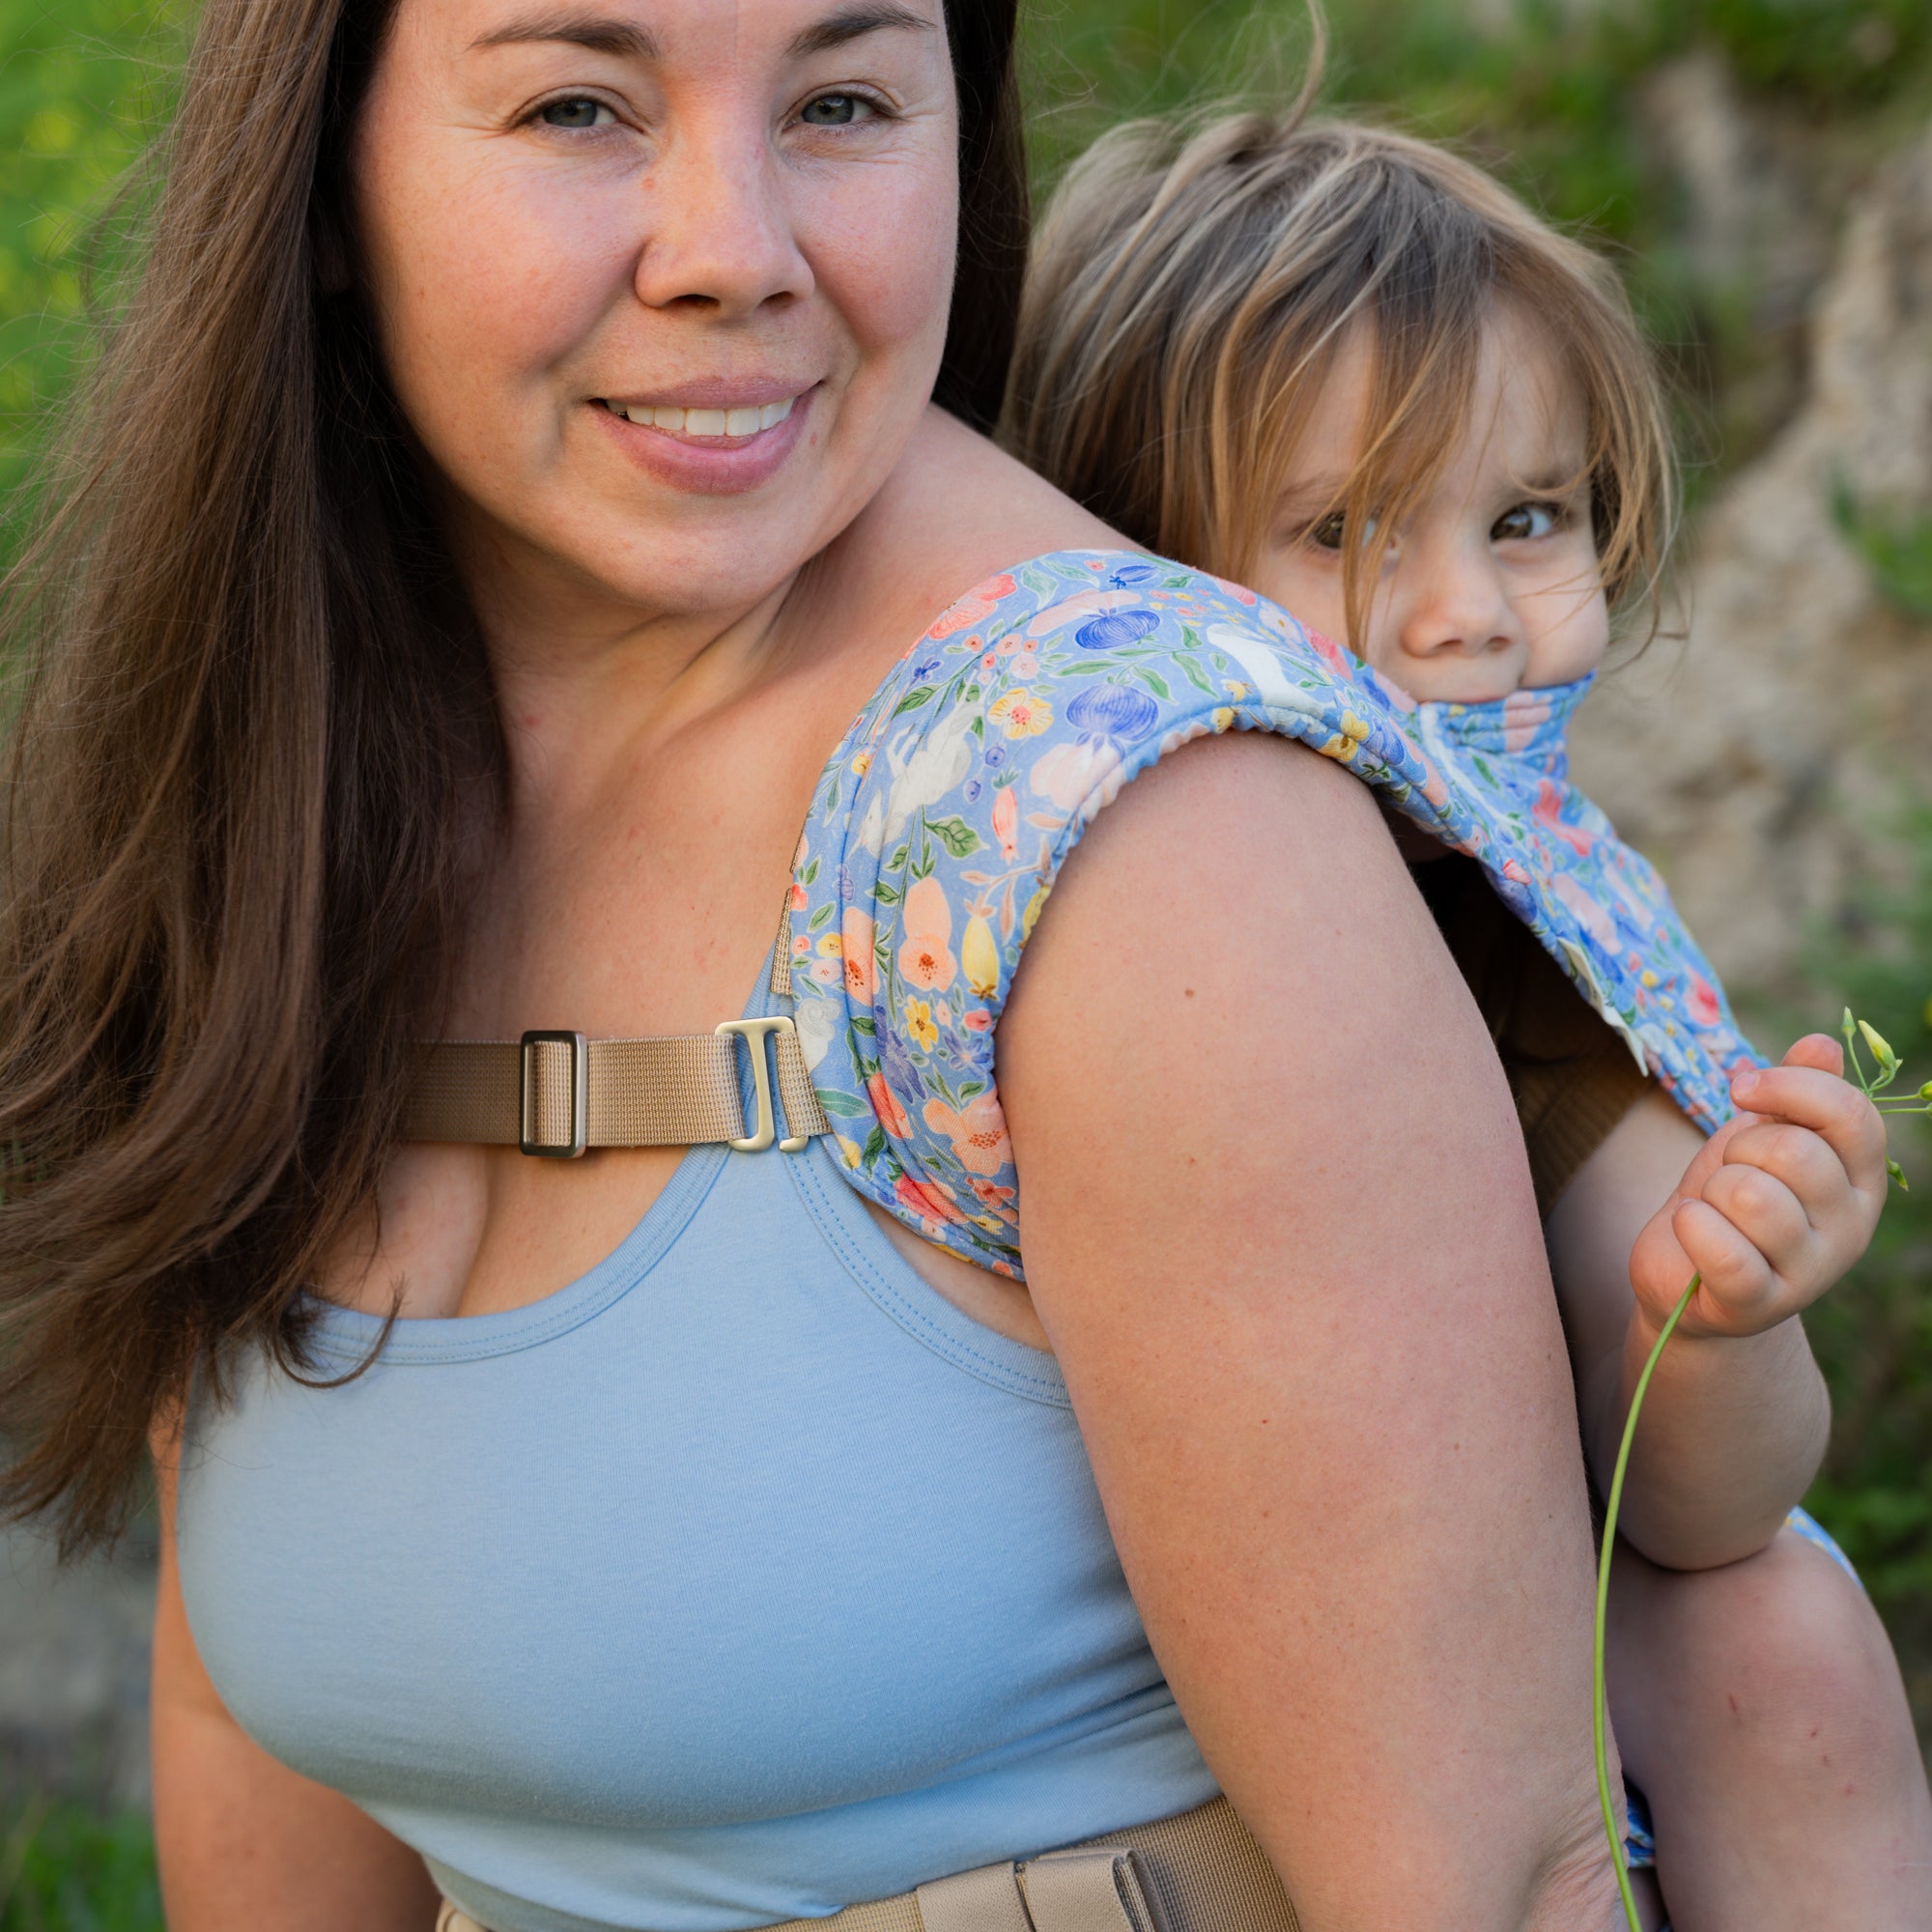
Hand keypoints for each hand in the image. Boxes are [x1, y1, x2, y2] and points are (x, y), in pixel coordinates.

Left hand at [1627, 1034, 1888, 1342]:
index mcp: (1862, 1179)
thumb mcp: (1760, 1135)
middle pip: (1793, 1152)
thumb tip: (1822, 1043)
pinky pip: (1722, 1248)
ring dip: (1710, 1191)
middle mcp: (1851, 1228)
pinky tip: (1691, 1230)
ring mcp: (1812, 1272)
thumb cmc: (1729, 1196)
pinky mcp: (1761, 1304)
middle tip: (1727, 1173)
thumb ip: (1796, 1091)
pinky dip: (1690, 1226)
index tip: (1740, 1086)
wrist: (1686, 1274)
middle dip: (1738, 1149)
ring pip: (1749, 1195)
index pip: (1852, 1115)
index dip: (1790, 1086)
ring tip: (1712, 1210)